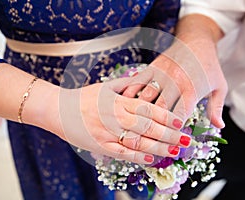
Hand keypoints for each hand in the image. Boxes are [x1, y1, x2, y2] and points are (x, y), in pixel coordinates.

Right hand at [50, 76, 191, 164]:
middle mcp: (116, 116)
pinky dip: (136, 156)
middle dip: (170, 134)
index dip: (167, 116)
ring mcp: (107, 131)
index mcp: (119, 100)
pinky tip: (150, 159)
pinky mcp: (99, 145)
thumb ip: (126, 84)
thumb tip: (144, 79)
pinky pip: (121, 152)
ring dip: (159, 147)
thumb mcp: (105, 87)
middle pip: (148, 126)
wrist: (58, 109)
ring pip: (138, 141)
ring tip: (175, 151)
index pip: (149, 109)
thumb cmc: (83, 97)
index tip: (182, 122)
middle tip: (187, 140)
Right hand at [122, 16, 227, 127]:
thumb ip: (217, 108)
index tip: (171, 138)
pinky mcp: (152, 68)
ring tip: (134, 123)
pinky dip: (129, 93)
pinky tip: (125, 104)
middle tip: (150, 134)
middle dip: (154, 124)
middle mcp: (174, 83)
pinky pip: (137, 82)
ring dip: (139, 112)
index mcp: (192, 90)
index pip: (178, 116)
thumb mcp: (219, 86)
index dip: (173, 130)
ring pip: (145, 98)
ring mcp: (161, 75)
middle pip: (159, 110)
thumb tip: (219, 126)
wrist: (197, 40)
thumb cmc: (209, 66)